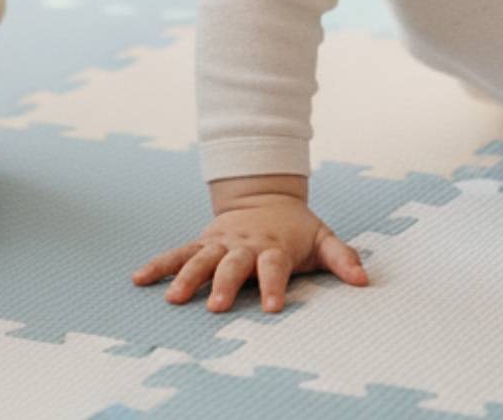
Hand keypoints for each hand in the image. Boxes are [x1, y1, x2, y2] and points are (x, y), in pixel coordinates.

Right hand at [133, 194, 368, 313]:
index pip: (274, 266)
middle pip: (234, 264)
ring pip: (201, 258)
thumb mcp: (322, 237)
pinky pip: (177, 253)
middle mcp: (244, 244)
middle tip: (218, 306)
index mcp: (273, 246)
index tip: (271, 306)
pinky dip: (158, 264)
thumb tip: (364, 279)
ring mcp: (220, 242)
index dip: (273, 284)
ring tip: (174, 298)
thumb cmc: (295, 228)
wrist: (264, 197)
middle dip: (225, 284)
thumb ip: (341, 257)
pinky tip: (139, 279)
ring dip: (187, 276)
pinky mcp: (202, 242)